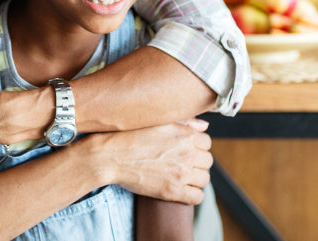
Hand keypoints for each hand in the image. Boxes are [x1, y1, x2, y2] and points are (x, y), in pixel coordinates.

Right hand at [87, 119, 212, 204]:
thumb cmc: (130, 136)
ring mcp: (181, 173)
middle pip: (208, 161)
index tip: (186, 150)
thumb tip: (205, 126)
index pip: (207, 142)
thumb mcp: (158, 122)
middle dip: (197, 162)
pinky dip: (192, 194)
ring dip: (195, 178)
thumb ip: (185, 122)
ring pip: (204, 179)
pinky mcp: (173, 191)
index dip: (196, 146)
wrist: (109, 156)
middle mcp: (187, 153)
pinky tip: (180, 189)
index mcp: (185, 134)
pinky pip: (197, 197)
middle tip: (181, 164)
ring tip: (180, 176)